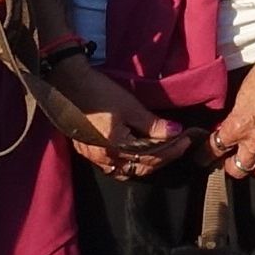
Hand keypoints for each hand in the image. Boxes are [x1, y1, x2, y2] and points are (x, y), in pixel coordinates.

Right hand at [49, 55, 186, 179]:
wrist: (67, 83)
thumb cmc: (99, 92)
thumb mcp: (129, 106)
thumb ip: (152, 124)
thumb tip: (176, 131)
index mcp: (116, 147)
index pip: (152, 156)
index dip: (172, 149)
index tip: (187, 139)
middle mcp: (104, 158)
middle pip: (140, 167)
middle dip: (162, 158)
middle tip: (178, 146)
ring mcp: (94, 157)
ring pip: (126, 170)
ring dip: (145, 164)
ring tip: (161, 151)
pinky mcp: (87, 152)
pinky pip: (112, 167)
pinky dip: (128, 163)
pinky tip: (136, 154)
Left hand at [211, 38, 254, 179]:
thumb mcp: (241, 92)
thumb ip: (234, 115)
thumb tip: (228, 126)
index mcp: (239, 125)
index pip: (215, 149)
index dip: (206, 154)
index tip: (203, 156)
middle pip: (237, 169)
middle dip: (229, 166)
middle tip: (228, 161)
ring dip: (254, 169)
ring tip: (251, 163)